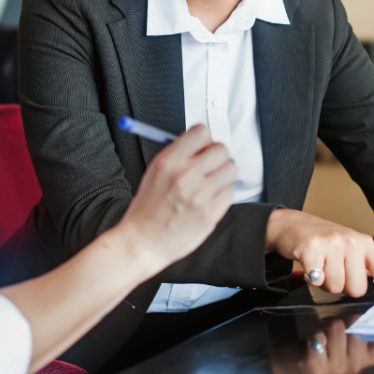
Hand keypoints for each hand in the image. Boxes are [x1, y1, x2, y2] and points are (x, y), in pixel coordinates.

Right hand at [121, 125, 235, 273]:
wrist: (143, 242)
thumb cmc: (148, 208)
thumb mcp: (154, 171)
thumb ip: (178, 154)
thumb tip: (202, 142)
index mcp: (169, 161)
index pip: (202, 132)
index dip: (205, 140)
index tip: (203, 147)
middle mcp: (186, 175)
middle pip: (221, 150)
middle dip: (217, 156)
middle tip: (210, 166)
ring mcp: (200, 195)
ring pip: (230, 169)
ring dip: (223, 175)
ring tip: (210, 185)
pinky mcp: (210, 213)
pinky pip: (230, 193)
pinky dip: (222, 195)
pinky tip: (208, 201)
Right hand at [266, 209, 373, 307]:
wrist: (291, 224)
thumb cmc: (325, 239)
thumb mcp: (354, 247)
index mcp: (364, 244)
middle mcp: (350, 242)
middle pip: (356, 288)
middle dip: (342, 285)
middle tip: (332, 269)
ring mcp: (331, 244)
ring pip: (336, 287)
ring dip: (326, 282)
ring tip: (321, 265)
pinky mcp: (311, 248)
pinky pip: (317, 280)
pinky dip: (311, 277)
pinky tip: (309, 264)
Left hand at [271, 315, 373, 373]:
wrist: (295, 364)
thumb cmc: (325, 344)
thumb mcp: (346, 335)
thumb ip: (359, 326)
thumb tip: (372, 311)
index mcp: (367, 358)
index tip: (369, 315)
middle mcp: (356, 367)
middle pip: (356, 329)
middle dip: (343, 321)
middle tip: (333, 327)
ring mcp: (336, 369)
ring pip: (337, 329)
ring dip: (326, 326)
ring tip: (321, 334)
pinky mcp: (317, 368)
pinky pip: (319, 338)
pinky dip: (314, 334)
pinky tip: (312, 342)